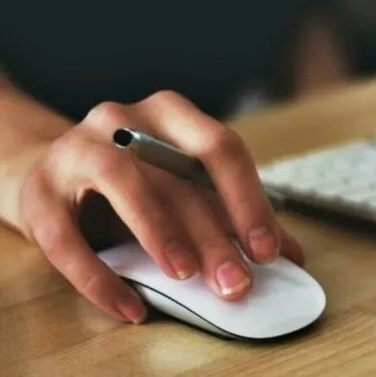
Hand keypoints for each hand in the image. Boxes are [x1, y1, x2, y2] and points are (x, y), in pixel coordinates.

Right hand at [18, 90, 303, 323]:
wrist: (55, 174)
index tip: (268, 250)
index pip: (221, 148)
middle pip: (177, 176)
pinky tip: (130, 307)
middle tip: (236, 282)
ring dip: (159, 232)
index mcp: (171, 115)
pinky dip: (100, 277)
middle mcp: (124, 120)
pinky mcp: (38, 192)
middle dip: (213, 234)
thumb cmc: (135, 181)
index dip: (248, 199)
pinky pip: (66, 237)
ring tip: (186, 276)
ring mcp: (76, 150)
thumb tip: (290, 254)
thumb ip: (232, 215)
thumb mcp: (185, 188)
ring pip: (122, 183)